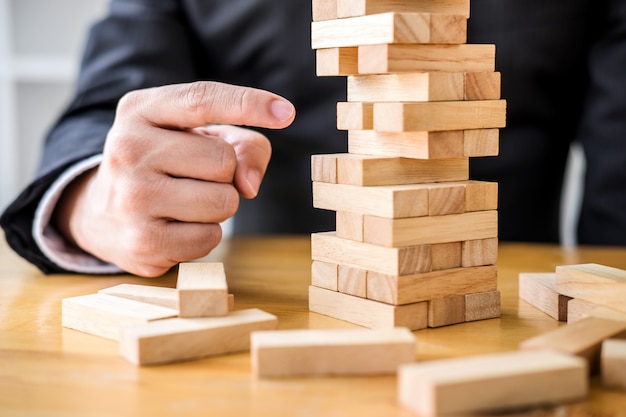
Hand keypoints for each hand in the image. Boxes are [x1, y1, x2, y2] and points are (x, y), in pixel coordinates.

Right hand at [53, 81, 294, 276]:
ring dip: (219, 205)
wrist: (101, 212)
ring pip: (224, 202)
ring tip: (186, 201)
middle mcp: (128, 147)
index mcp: (141, 110)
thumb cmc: (164, 166)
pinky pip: (211, 238)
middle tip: (194, 176)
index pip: (203, 99)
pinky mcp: (141, 242)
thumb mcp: (197, 137)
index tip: (286, 113)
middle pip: (224, 161)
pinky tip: (176, 226)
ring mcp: (131, 196)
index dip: (249, 104)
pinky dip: (205, 234)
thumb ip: (243, 146)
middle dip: (225, 173)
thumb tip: (249, 186)